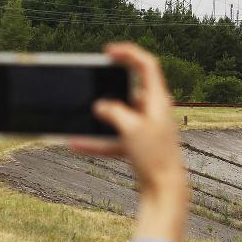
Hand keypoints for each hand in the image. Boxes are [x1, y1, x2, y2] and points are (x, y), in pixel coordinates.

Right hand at [69, 42, 188, 241]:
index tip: (108, 52)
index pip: (147, 65)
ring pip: (119, 115)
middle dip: (109, 88)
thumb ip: (113, 112)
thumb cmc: (155, 156)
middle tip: (91, 82)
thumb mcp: (131, 129)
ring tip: (80, 115)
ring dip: (100, 117)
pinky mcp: (139, 144)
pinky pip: (114, 137)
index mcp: (158, 100)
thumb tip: (100, 106)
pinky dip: (97, 141)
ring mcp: (146, 128)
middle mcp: (154, 110)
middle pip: (130, 89)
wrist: (165, 189)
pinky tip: (75, 144)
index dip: (128, 53)